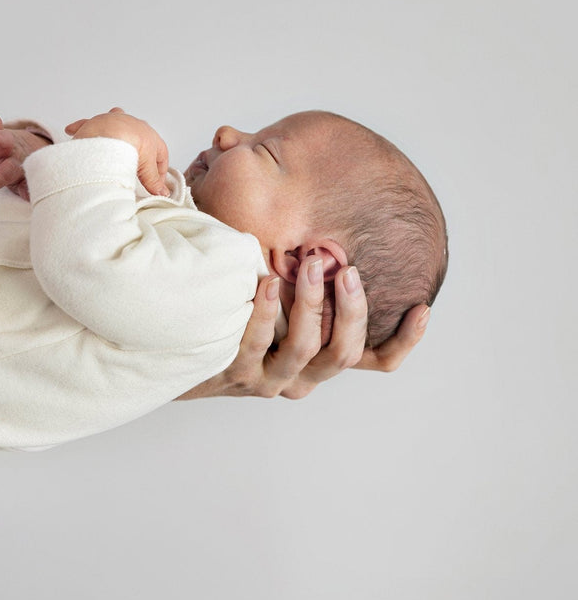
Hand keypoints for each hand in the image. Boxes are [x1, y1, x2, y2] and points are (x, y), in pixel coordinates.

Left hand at [65, 107, 170, 196]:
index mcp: (149, 136)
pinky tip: (72, 131)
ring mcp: (114, 121)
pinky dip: (80, 126)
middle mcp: (133, 125)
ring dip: (113, 135)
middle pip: (139, 139)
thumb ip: (153, 182)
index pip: (161, 155)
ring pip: (115, 124)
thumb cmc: (130, 145)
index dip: (159, 172)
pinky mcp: (95, 122)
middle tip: (133, 166)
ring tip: (108, 148)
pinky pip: (87, 122)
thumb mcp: (146, 169)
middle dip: (137, 151)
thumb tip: (162, 193)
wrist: (108, 134)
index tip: (154, 184)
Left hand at [177, 264, 429, 399]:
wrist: (179, 349)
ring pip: (304, 348)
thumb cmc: (238, 312)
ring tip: (311, 262)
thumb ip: (306, 270)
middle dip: (352, 309)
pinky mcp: (233, 375)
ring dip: (312, 303)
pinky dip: (263, 313)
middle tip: (349, 269)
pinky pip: (253, 346)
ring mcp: (268, 379)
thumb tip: (329, 220)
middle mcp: (301, 376)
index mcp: (319, 360)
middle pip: (343, 353)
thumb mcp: (280, 295)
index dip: (403, 341)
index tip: (421, 307)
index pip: (374, 361)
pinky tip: (264, 281)